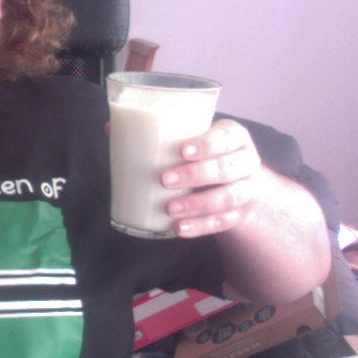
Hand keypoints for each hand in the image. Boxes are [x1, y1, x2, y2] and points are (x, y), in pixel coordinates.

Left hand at [161, 119, 262, 237]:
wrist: (233, 182)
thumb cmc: (203, 154)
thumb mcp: (191, 138)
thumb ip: (158, 134)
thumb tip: (112, 128)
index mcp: (234, 137)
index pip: (227, 137)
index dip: (208, 144)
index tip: (183, 151)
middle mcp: (246, 162)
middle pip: (228, 169)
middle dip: (196, 175)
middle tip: (165, 179)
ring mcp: (246, 190)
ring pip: (230, 197)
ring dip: (198, 204)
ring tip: (170, 208)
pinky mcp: (239, 214)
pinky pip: (223, 222)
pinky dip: (200, 226)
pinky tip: (179, 228)